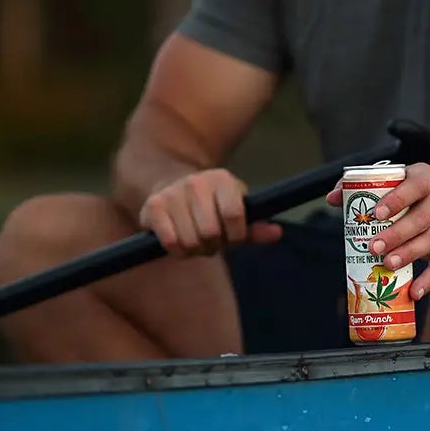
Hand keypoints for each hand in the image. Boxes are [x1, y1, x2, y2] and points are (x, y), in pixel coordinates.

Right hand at [140, 169, 282, 256]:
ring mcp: (172, 193)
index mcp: (222, 180)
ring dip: (196, 250)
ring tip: (196, 240)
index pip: (234, 215)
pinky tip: (180, 241)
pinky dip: (178, 251)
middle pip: (211, 232)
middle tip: (212, 241)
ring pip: (190, 241)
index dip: (236, 235)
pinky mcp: (153, 207)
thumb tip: (276, 233)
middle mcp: (196, 182)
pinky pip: (170, 242)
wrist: (170, 181)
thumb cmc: (212, 205)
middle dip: (214, 245)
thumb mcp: (237, 210)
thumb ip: (256, 226)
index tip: (234, 237)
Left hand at [328, 163, 429, 299]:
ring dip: (409, 254)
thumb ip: (365, 186)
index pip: (413, 187)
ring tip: (388, 265)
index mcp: (426, 180)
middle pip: (421, 219)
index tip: (376, 214)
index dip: (395, 200)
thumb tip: (333, 198)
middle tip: (374, 247)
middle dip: (396, 235)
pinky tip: (414, 292)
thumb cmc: (417, 190)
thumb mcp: (398, 179)